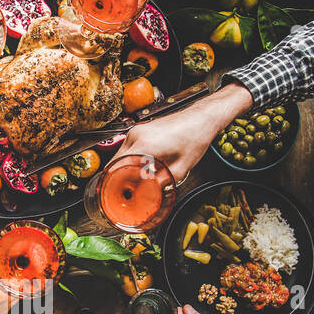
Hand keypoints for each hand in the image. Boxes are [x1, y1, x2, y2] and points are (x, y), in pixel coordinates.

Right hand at [0, 250, 22, 313]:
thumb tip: (10, 254)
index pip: (24, 280)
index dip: (26, 269)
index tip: (27, 262)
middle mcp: (1, 308)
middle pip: (20, 287)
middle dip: (16, 275)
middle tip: (8, 264)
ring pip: (12, 294)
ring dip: (8, 284)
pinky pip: (4, 301)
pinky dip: (1, 292)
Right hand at [112, 82, 251, 181]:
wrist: (201, 118)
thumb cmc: (194, 137)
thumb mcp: (180, 168)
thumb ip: (162, 184)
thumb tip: (150, 194)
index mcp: (144, 145)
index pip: (115, 168)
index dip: (113, 184)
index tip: (115, 195)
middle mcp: (137, 136)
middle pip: (114, 162)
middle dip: (115, 178)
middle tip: (121, 192)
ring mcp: (136, 130)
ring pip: (118, 154)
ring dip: (120, 168)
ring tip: (129, 182)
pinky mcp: (140, 129)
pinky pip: (126, 147)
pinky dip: (126, 159)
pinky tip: (136, 168)